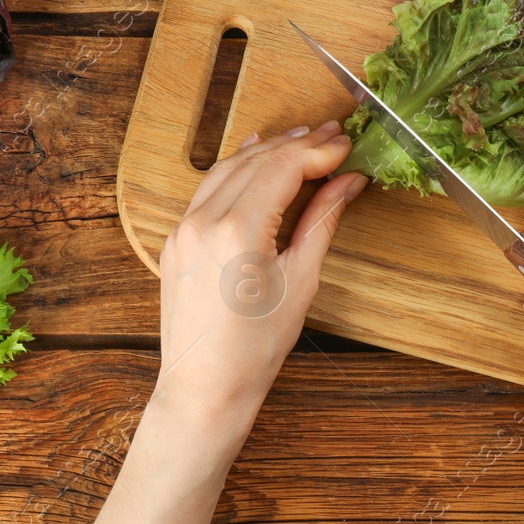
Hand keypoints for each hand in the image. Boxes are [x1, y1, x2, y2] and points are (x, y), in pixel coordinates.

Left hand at [155, 121, 366, 430]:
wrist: (204, 389)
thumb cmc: (255, 348)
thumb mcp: (301, 281)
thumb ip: (322, 221)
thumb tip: (348, 182)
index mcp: (238, 231)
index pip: (283, 167)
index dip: (319, 152)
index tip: (346, 145)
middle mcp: (204, 221)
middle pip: (256, 160)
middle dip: (298, 145)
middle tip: (333, 135)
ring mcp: (184, 228)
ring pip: (229, 168)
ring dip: (267, 149)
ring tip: (303, 138)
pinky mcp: (176, 239)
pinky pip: (208, 188)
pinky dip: (237, 168)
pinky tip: (256, 155)